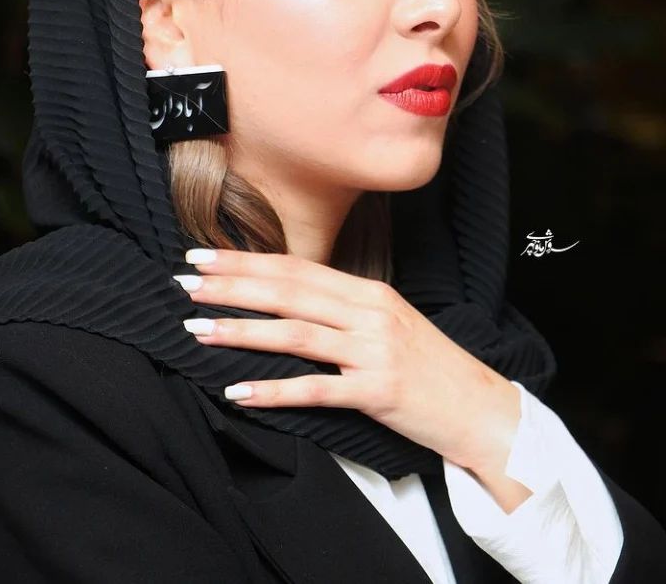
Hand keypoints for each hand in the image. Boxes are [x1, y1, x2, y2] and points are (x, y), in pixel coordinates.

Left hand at [177, 248, 521, 472]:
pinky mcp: (378, 391)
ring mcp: (374, 350)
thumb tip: (287, 301)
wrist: (480, 407)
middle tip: (184, 285)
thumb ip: (342, 308)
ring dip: (241, 331)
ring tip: (197, 330)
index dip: (246, 262)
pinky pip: (317, 389)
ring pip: (296, 334)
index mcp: (369, 290)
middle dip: (232, 286)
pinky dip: (274, 390)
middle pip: (289, 292)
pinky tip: (238, 391)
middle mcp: (370, 312)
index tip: (203, 258)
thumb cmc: (429, 365)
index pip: (296, 267)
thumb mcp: (387, 322)